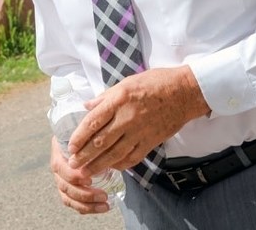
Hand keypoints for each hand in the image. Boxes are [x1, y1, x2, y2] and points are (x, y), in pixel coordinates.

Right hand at [50, 136, 110, 213]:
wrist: (80, 134)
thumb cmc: (85, 129)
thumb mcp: (85, 125)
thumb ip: (90, 129)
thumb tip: (99, 131)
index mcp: (58, 151)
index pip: (61, 167)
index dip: (73, 175)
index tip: (89, 179)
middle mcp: (58, 167)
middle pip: (65, 186)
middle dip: (84, 194)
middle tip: (103, 195)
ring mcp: (61, 179)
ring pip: (68, 197)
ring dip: (86, 204)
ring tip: (105, 204)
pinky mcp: (67, 188)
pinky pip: (72, 202)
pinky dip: (85, 208)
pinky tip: (100, 207)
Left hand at [67, 65, 209, 174]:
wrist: (184, 92)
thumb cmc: (156, 82)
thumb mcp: (127, 81)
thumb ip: (106, 96)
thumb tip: (87, 106)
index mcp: (119, 99)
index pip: (93, 121)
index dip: (80, 136)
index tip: (70, 146)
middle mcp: (127, 117)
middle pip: (101, 141)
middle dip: (84, 155)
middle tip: (73, 165)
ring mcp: (140, 131)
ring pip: (115, 153)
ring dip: (98, 165)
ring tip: (86, 172)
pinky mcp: (151, 141)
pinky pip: (133, 157)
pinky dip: (121, 165)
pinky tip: (112, 168)